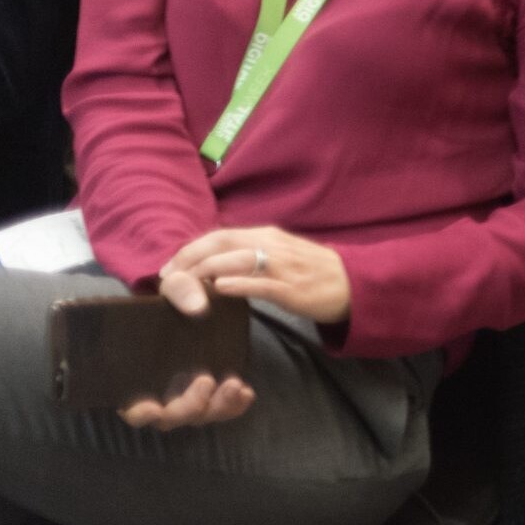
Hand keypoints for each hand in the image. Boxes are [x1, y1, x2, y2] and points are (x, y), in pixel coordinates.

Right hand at [118, 265, 259, 428]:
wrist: (202, 302)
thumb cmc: (178, 298)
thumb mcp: (177, 286)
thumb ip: (182, 290)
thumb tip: (198, 306)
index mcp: (140, 378)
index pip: (134, 410)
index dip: (141, 413)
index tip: (151, 407)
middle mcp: (164, 394)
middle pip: (172, 417)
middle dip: (190, 406)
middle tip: (205, 380)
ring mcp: (190, 396)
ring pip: (202, 416)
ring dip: (219, 406)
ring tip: (233, 384)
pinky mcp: (215, 391)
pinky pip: (226, 409)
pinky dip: (236, 405)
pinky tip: (247, 391)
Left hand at [163, 226, 349, 324]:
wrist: (356, 284)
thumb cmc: (315, 272)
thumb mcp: (282, 254)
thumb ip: (253, 254)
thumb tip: (216, 264)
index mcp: (268, 236)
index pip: (221, 235)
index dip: (191, 248)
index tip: (170, 266)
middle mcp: (273, 245)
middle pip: (223, 243)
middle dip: (190, 258)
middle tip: (168, 277)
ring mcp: (283, 267)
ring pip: (238, 259)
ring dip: (206, 269)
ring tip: (184, 282)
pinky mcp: (293, 289)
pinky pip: (262, 283)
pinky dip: (238, 283)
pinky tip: (220, 288)